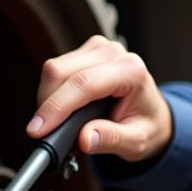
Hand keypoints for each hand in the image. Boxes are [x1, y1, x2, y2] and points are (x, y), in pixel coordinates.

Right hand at [28, 36, 172, 161]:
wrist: (153, 115)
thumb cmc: (146, 126)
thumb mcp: (136, 141)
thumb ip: (111, 140)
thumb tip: (84, 138)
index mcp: (131, 72)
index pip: (84, 84)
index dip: (57, 107)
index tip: (39, 129)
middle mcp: (114, 54)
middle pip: (61, 71)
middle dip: (47, 104)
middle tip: (46, 131)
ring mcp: (99, 49)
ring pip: (54, 68)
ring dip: (48, 98)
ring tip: (57, 121)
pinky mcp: (86, 52)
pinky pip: (57, 69)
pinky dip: (52, 92)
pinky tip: (62, 108)